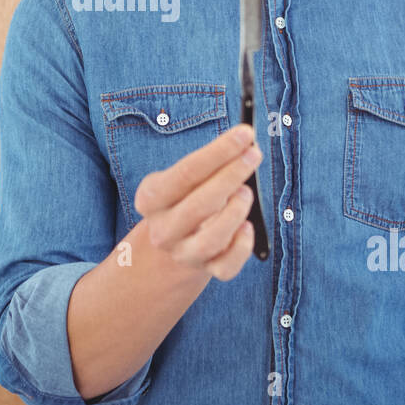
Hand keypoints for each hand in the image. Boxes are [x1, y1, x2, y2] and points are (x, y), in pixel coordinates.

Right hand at [133, 123, 261, 280]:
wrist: (175, 239)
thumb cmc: (188, 195)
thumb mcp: (185, 176)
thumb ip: (211, 161)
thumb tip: (246, 142)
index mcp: (151, 198)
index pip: (186, 173)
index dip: (218, 152)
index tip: (244, 134)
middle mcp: (163, 229)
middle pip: (198, 205)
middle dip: (231, 176)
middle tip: (253, 154)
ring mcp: (183, 253)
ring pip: (211, 240)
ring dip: (235, 211)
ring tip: (246, 192)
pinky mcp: (205, 270)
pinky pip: (226, 267)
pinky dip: (242, 246)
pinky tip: (248, 226)